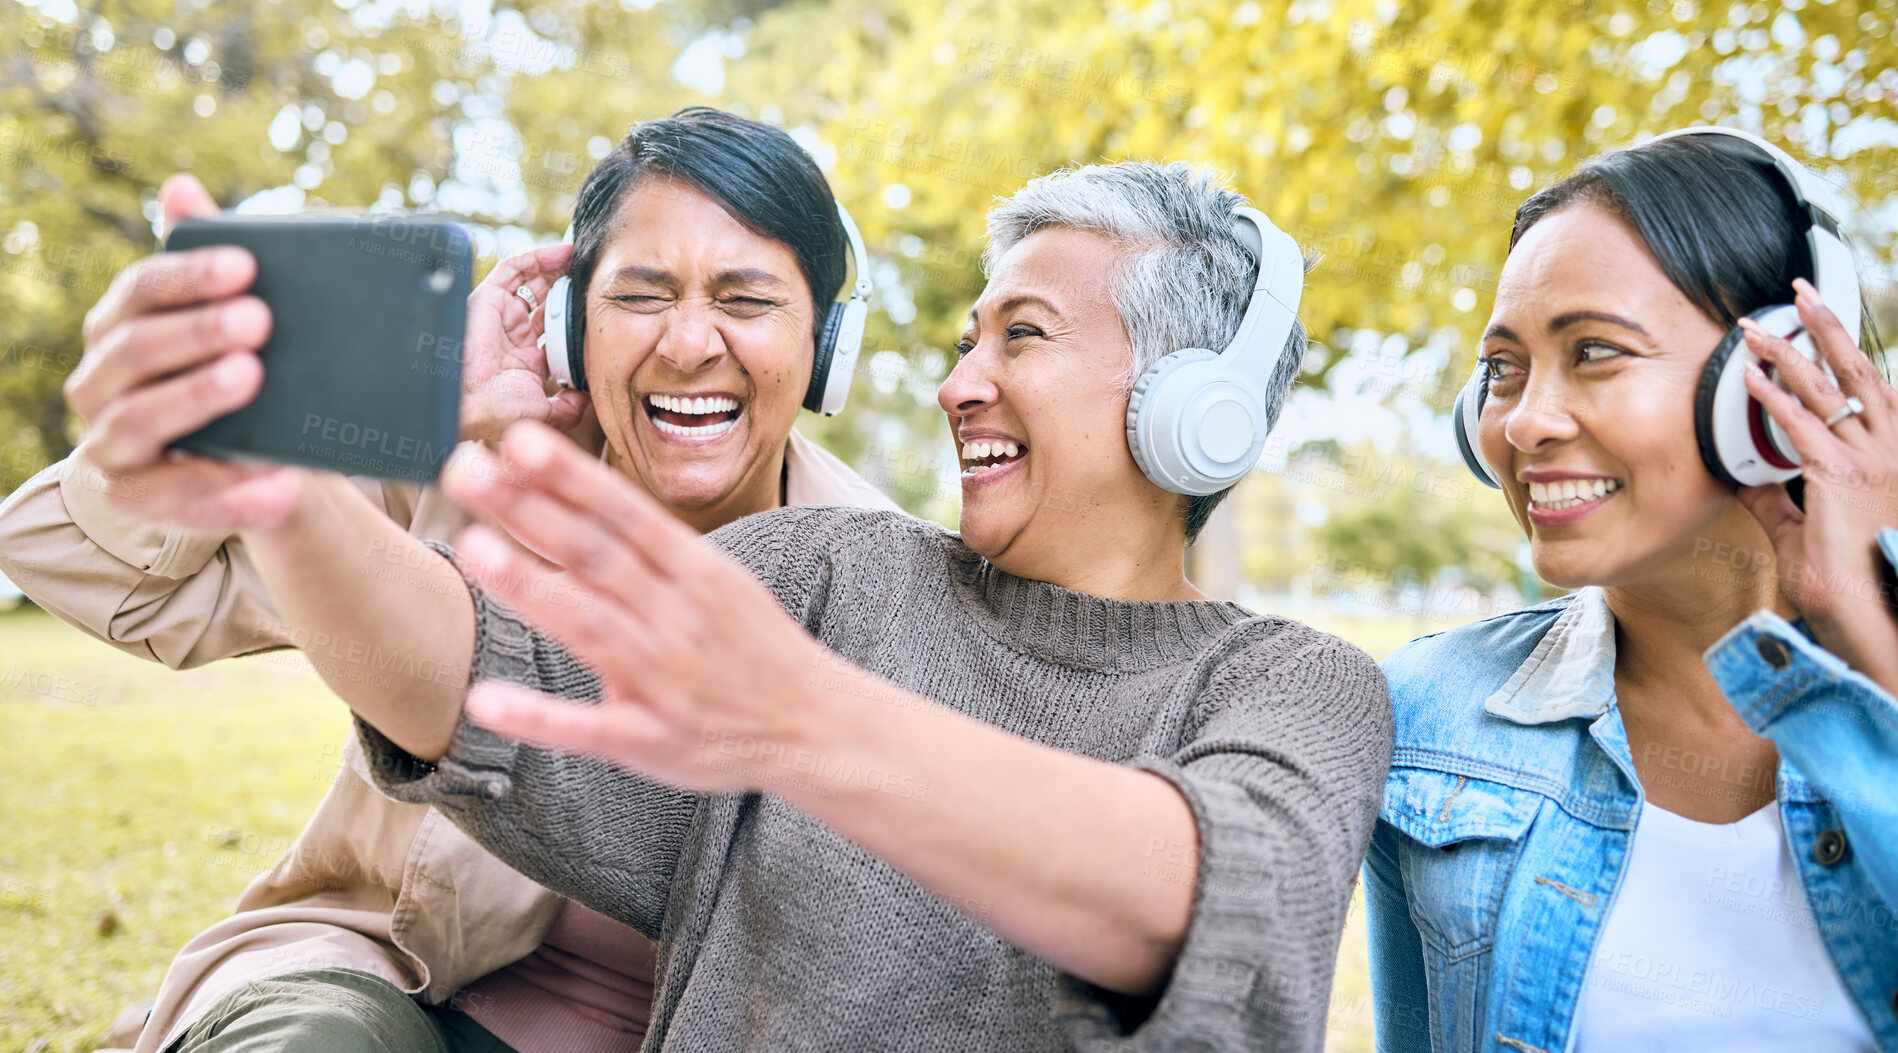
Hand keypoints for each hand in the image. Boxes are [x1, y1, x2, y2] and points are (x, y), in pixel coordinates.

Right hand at [65, 173, 305, 531]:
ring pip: (139, 419)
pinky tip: (278, 480)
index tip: (246, 265)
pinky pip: (175, 498)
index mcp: (118, 327)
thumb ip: (211, 260)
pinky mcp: (138, 498)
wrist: (263, 458)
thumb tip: (181, 187)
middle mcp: (99, 382)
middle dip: (194, 332)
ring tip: (251, 379)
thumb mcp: (236, 319)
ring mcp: (110, 444)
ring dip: (195, 399)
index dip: (187, 275)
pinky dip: (229, 490)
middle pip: (133, 350)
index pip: (139, 290)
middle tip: (258, 321)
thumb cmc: (245, 369)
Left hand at [439, 420, 844, 792]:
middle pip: (595, 555)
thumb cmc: (755, 648)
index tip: (518, 439)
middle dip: (529, 510)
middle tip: (466, 470)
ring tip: (472, 550)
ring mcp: (664, 680)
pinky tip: (486, 700)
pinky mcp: (651, 739)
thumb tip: (568, 509)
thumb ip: (646, 553)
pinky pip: (588, 728)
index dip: (572, 475)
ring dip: (530, 587)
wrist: (815, 727)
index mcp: (698, 573)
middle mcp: (678, 617)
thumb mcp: (719, 583)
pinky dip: (538, 717)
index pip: (625, 513)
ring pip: (588, 625)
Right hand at [458, 244, 590, 443]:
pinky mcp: (489, 298)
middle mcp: (515, 335)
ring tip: (582, 259)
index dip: (577, 319)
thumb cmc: (497, 411)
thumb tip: (587, 397)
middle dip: (569, 290)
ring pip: (532, 282)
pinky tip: (561, 253)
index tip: (599, 309)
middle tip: (593, 278)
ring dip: (557, 269)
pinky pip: (514, 269)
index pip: (557, 332)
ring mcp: (502, 315)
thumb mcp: (544, 412)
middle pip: (546, 302)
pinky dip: (537, 258)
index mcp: (528, 360)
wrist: (466, 401)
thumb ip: (568, 407)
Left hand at [1737, 277, 1897, 692]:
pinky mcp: (1844, 479)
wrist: (1881, 618)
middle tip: (1800, 291)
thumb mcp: (1811, 534)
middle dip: (1828, 328)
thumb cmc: (1855, 582)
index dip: (1845, 354)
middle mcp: (1890, 450)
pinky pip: (1803, 428)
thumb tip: (1750, 482)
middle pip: (1858, 372)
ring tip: (1756, 325)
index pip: (1870, 391)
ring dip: (1791, 352)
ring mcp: (1872, 461)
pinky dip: (1775, 399)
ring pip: (1829, 390)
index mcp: (1891, 456)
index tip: (1818, 323)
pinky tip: (1750, 378)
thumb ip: (1783, 503)